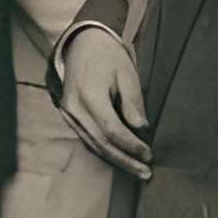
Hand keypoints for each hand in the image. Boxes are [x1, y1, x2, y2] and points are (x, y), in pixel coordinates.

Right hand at [55, 30, 153, 180]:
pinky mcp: (68, 116)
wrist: (80, 44)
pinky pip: (86, 138)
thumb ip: (132, 101)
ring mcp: (68, 113)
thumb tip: (141, 127)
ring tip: (136, 170)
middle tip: (145, 173)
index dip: (131, 145)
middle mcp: (74, 108)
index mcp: (89, 95)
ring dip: (115, 159)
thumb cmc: (107, 57)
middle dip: (124, 160)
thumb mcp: (126, 73)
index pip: (111, 129)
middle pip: (100, 142)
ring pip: (92, 144)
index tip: (149, 154)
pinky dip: (103, 150)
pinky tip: (119, 158)